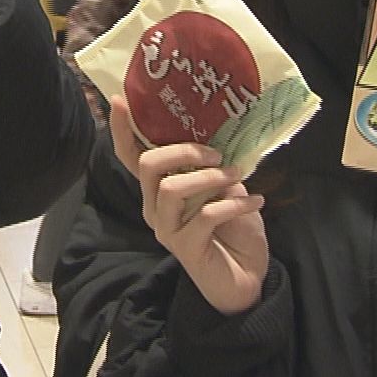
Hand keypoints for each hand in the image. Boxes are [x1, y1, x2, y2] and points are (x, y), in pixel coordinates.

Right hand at [108, 95, 268, 315]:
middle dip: (183, 151)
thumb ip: (213, 165)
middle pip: (148, 165)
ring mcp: (167, 229)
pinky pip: (205, 215)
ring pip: (172, 188)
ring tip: (236, 176)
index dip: (123, 130)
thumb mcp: (225, 188)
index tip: (120, 99)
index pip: (131, 156)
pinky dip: (235, 204)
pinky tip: (256, 201)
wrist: (248, 277)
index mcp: (159, 189)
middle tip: (217, 153)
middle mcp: (154, 207)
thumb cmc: (234, 229)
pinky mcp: (186, 248)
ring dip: (210, 178)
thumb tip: (222, 133)